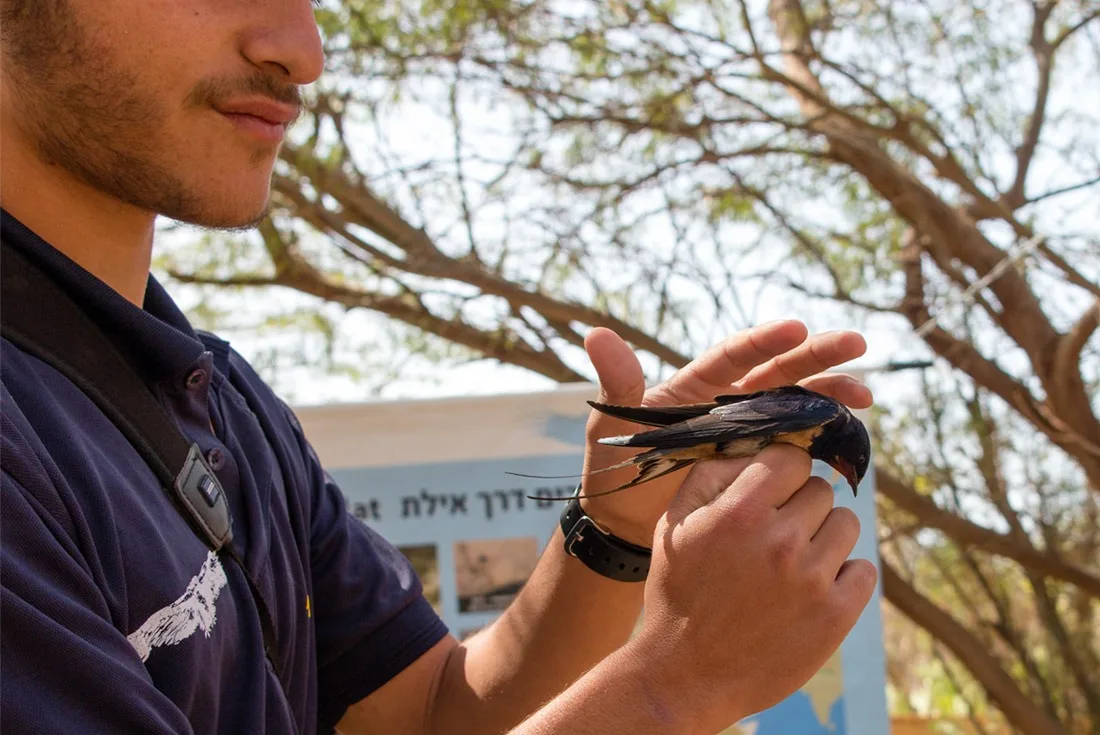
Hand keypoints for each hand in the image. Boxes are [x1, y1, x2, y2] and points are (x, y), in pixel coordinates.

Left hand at [580, 321, 871, 543]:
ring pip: (797, 401)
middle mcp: (728, 400)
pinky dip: (825, 433)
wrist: (625, 520)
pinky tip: (853, 431)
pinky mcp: (761, 458)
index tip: (796, 328)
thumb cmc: (615, 466)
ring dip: (831, 393)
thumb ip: (618, 382)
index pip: (735, 355)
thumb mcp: (614, 425)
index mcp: (697, 385)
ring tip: (865, 394)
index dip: (764, 341)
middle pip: (778, 370)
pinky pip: (799, 439)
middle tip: (856, 344)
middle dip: (817, 356)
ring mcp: (748, 428)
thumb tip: (596, 334)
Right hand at [625, 445, 877, 729]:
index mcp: (740, 512)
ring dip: (823, 538)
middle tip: (773, 537)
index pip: (792, 457)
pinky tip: (812, 589)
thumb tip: (757, 442)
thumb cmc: (679, 589)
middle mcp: (779, 541)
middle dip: (799, 507)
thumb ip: (714, 473)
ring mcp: (812, 580)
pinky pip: (864, 570)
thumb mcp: (676, 522)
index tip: (772, 492)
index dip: (781, 472)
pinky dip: (844, 575)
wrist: (686, 673)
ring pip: (846, 524)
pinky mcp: (836, 616)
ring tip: (791, 564)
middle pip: (820, 490)